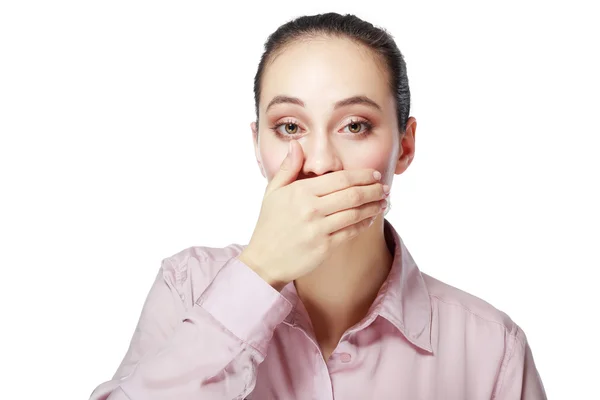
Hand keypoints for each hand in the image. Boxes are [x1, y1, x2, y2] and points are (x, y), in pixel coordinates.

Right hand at [237, 139, 387, 290]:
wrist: (264, 260)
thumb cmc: (269, 224)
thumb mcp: (272, 192)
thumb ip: (287, 168)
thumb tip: (296, 145)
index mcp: (300, 191)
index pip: (340, 178)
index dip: (362, 175)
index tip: (374, 174)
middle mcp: (310, 208)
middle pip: (352, 194)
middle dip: (373, 189)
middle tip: (384, 187)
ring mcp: (318, 228)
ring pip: (355, 213)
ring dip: (373, 206)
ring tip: (383, 202)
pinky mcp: (324, 246)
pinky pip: (351, 231)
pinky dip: (365, 223)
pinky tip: (371, 218)